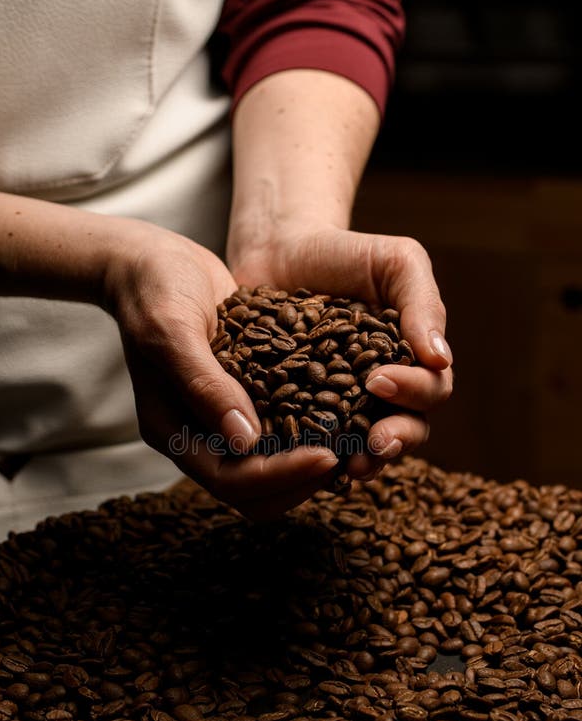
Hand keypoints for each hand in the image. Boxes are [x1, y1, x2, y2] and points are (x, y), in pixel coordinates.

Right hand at [103, 221, 339, 519]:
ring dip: (310, 464)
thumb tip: (245, 442)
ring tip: (354, 442)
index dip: (280, 476)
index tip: (326, 457)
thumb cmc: (154, 288)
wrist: (154, 261)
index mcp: (172, 431)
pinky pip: (281, 432)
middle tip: (349, 456)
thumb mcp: (173, 330)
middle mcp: (199, 435)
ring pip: (272, 468)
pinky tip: (347, 414)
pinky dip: (311, 432)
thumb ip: (205, 385)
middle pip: (254, 491)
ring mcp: (222, 420)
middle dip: (301, 481)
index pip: (230, 480)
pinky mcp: (246, 398)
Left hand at [228, 223, 452, 481]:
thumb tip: (440, 360)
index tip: (380, 382)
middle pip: (407, 429)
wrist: (280, 251)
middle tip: (375, 443)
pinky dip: (314, 457)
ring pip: (365, 447)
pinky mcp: (302, 414)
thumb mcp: (395, 263)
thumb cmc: (345, 254)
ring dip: (364, 461)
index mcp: (413, 362)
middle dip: (396, 440)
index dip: (413, 393)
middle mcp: (383, 393)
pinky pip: (315, 443)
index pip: (430, 390)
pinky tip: (305, 464)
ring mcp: (344, 407)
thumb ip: (422, 304)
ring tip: (349, 468)